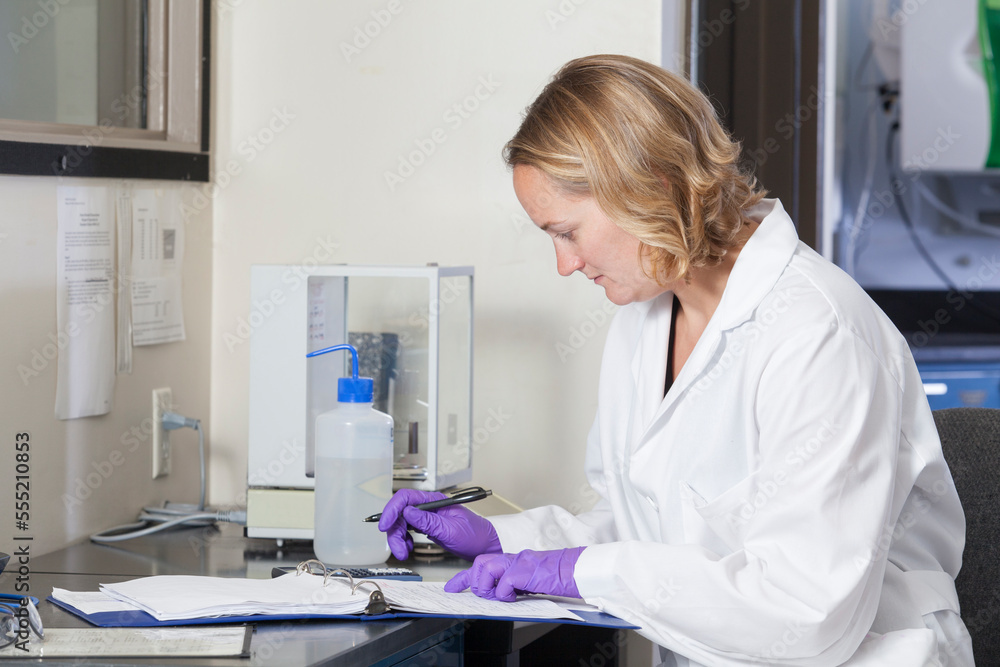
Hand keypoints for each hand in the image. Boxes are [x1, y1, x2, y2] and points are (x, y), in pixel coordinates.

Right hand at [377, 489, 501, 560]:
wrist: (485, 546)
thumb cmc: (475, 535)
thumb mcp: (451, 530)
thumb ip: (429, 522)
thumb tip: (408, 512)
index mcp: (434, 501)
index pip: (405, 498)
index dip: (392, 510)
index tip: (385, 525)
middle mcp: (428, 507)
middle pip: (399, 513)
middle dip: (394, 532)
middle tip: (399, 550)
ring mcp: (426, 517)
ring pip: (401, 524)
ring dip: (398, 539)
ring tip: (404, 552)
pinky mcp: (426, 527)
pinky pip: (407, 531)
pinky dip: (404, 541)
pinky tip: (409, 548)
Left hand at [444, 547, 584, 601]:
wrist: (575, 570)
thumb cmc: (556, 577)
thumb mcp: (528, 580)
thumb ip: (512, 582)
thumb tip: (498, 594)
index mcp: (511, 560)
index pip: (480, 565)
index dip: (462, 578)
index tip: (451, 588)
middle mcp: (512, 557)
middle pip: (478, 563)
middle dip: (477, 582)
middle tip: (489, 594)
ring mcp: (517, 562)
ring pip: (485, 570)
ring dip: (489, 588)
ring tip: (505, 596)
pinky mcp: (524, 571)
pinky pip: (502, 584)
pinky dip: (505, 595)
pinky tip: (517, 596)